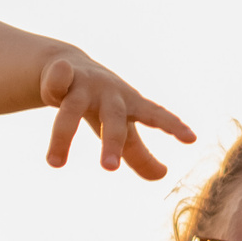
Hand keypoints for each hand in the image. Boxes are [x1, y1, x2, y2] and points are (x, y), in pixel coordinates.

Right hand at [39, 54, 194, 178]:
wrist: (66, 65)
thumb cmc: (102, 103)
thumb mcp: (121, 127)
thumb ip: (139, 153)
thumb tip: (163, 175)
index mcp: (130, 105)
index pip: (155, 115)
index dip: (172, 126)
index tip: (192, 138)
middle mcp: (109, 94)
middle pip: (112, 119)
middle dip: (112, 142)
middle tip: (110, 169)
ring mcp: (83, 84)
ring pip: (72, 110)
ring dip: (64, 135)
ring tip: (55, 163)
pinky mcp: (58, 76)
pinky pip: (55, 84)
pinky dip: (54, 86)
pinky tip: (49, 93)